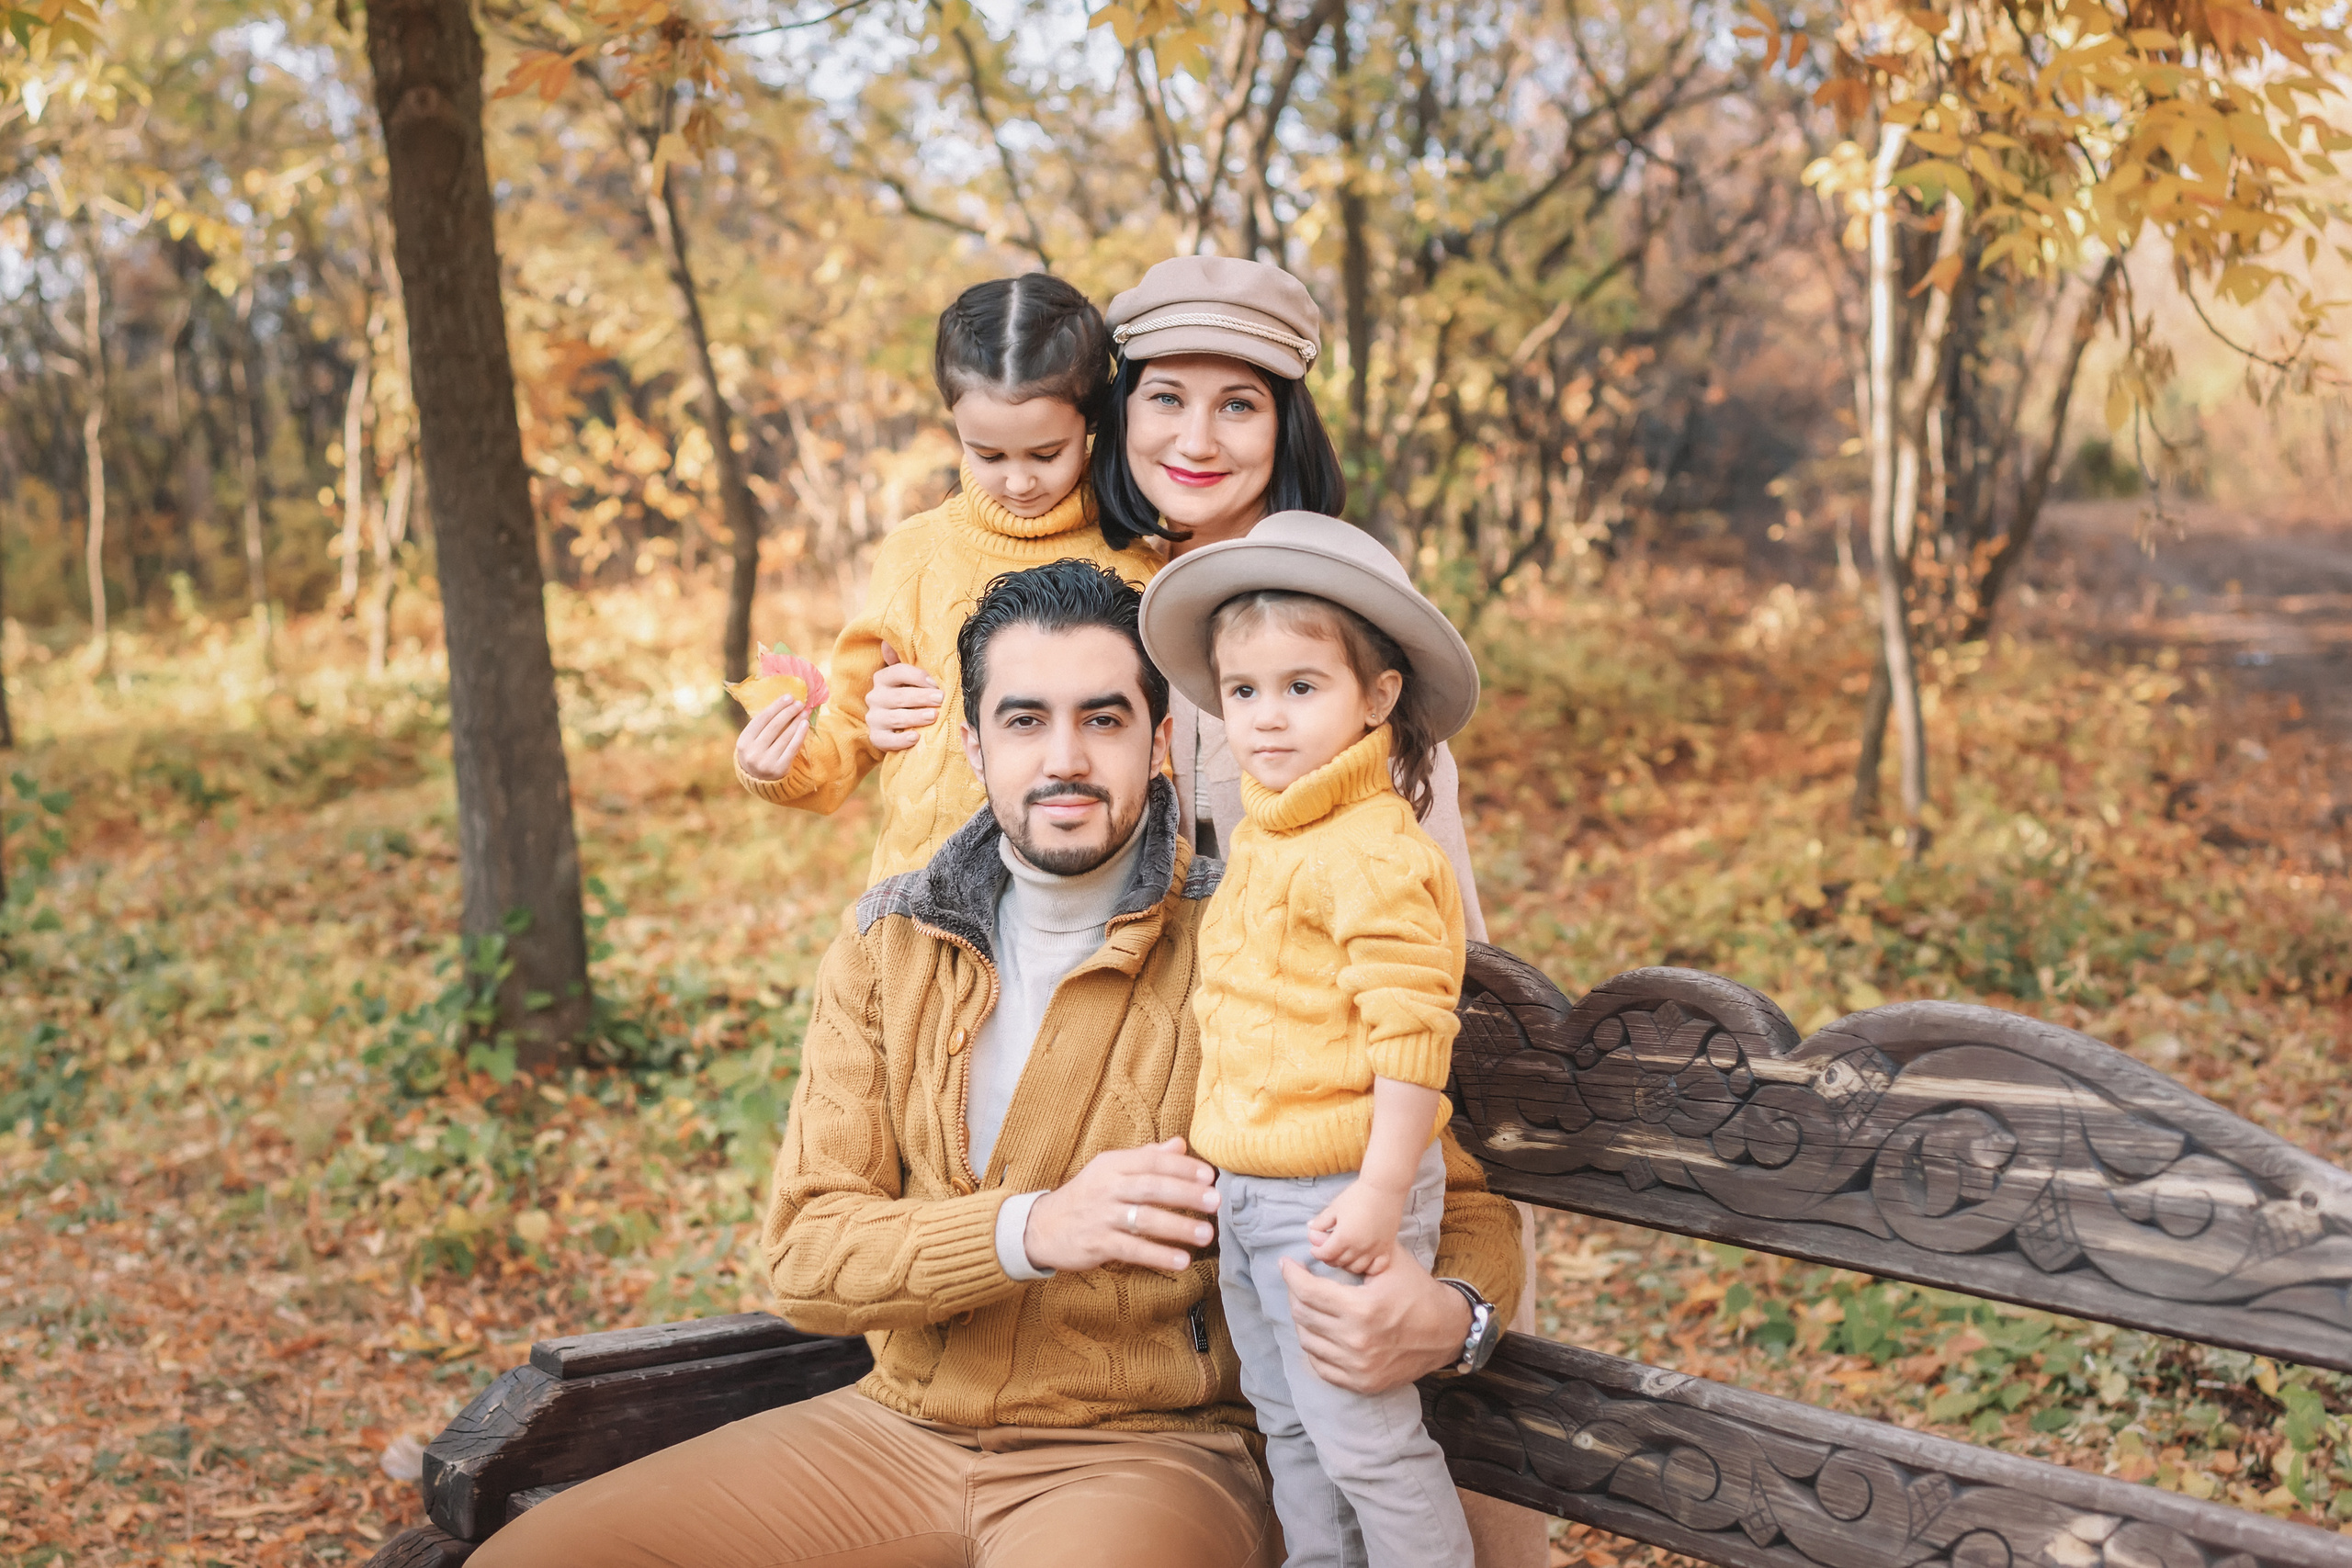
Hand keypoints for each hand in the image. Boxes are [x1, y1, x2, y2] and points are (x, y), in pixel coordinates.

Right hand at [735, 691, 810, 783]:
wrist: (759, 781)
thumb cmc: (758, 752)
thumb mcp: (752, 740)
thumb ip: (762, 725)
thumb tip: (783, 703)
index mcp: (744, 741)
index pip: (762, 719)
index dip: (776, 706)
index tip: (788, 697)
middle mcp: (753, 752)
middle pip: (774, 726)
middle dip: (788, 712)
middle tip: (799, 703)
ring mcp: (766, 761)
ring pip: (785, 736)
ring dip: (797, 721)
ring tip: (805, 712)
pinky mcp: (779, 769)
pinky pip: (792, 748)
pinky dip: (800, 734)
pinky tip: (805, 724)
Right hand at [866, 642, 941, 752]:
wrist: (898, 725)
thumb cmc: (909, 696)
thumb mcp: (908, 679)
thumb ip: (903, 661)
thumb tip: (887, 643)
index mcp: (882, 678)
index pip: (898, 672)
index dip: (917, 677)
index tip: (935, 684)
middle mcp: (874, 697)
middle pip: (898, 696)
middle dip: (921, 697)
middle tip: (940, 699)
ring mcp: (874, 718)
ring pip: (894, 717)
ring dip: (915, 717)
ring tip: (933, 716)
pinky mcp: (876, 737)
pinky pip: (886, 740)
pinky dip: (901, 740)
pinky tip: (915, 737)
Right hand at [1023, 1137, 1219, 1274]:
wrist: (1042, 1226)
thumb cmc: (1086, 1196)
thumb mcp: (1111, 1170)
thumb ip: (1146, 1157)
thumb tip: (1181, 1144)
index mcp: (1113, 1165)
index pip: (1152, 1162)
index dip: (1182, 1167)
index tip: (1209, 1176)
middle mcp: (1108, 1187)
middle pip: (1152, 1188)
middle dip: (1186, 1194)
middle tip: (1215, 1202)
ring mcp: (1102, 1216)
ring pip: (1145, 1220)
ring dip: (1178, 1227)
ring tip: (1206, 1235)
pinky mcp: (1097, 1244)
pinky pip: (1132, 1249)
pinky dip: (1158, 1255)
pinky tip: (1181, 1260)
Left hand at [1281, 1247, 1470, 1395]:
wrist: (1447, 1331)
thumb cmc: (1417, 1291)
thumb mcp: (1389, 1261)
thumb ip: (1351, 1249)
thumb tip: (1312, 1238)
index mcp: (1363, 1309)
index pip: (1309, 1292)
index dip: (1292, 1274)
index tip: (1286, 1263)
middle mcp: (1358, 1342)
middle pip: (1304, 1316)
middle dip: (1295, 1294)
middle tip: (1299, 1282)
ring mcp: (1359, 1367)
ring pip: (1309, 1342)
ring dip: (1304, 1320)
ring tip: (1310, 1305)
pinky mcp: (1363, 1383)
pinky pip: (1322, 1367)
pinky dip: (1316, 1348)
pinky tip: (1320, 1332)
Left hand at [1309, 1177, 1405, 1276]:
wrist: (1384, 1188)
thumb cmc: (1358, 1195)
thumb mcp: (1335, 1207)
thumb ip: (1321, 1222)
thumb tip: (1310, 1230)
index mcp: (1344, 1237)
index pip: (1326, 1254)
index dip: (1317, 1253)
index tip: (1315, 1249)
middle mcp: (1359, 1247)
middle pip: (1340, 1262)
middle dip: (1330, 1258)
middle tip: (1327, 1250)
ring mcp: (1375, 1249)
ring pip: (1356, 1268)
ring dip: (1347, 1264)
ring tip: (1343, 1254)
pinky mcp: (1387, 1247)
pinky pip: (1377, 1267)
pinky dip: (1369, 1267)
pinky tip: (1363, 1260)